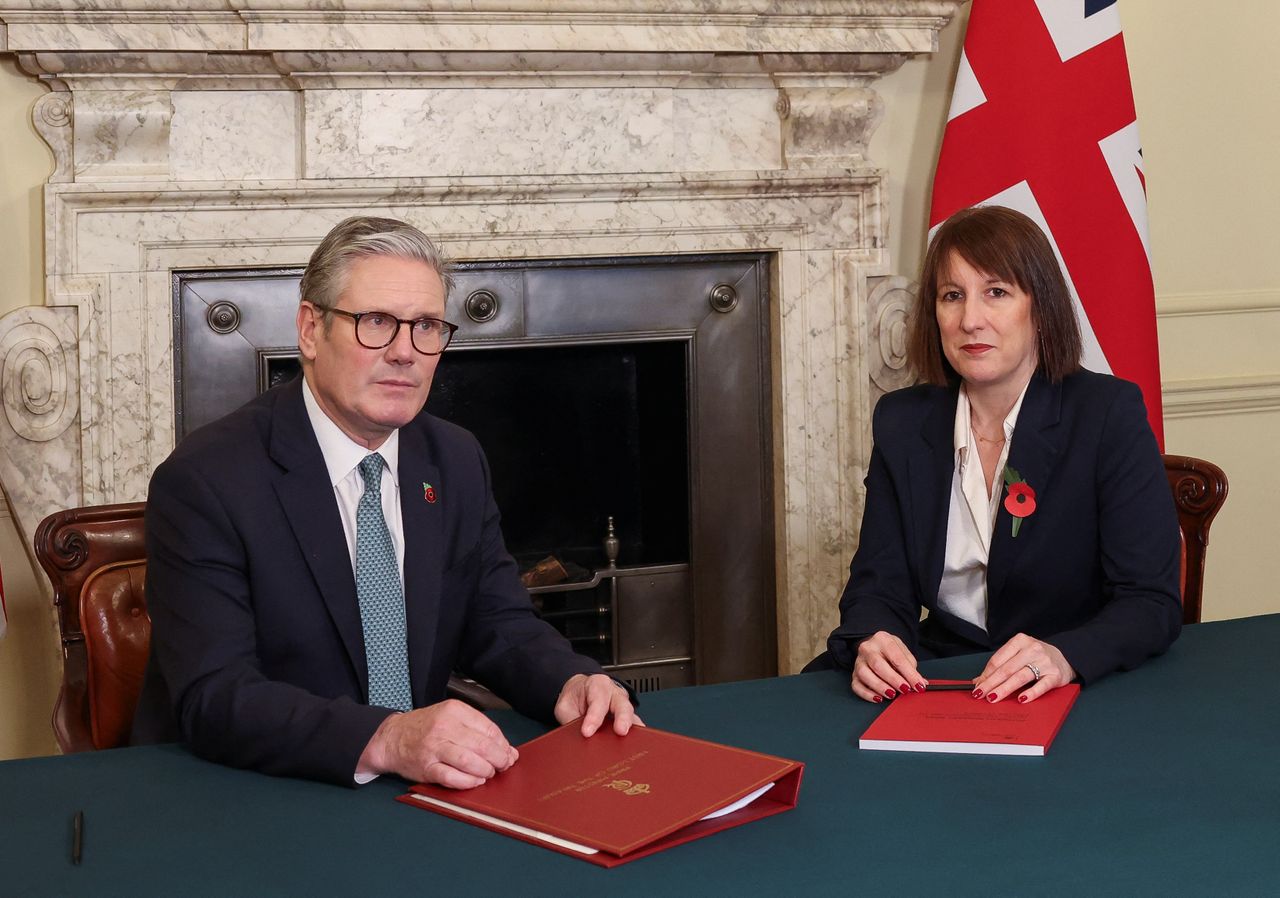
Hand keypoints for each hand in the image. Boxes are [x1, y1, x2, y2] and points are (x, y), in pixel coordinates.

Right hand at [357, 699, 517, 788]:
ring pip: (469, 761)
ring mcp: (434, 747)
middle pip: (482, 745)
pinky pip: (452, 777)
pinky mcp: (426, 767)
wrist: (392, 737)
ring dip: (485, 770)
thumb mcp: (451, 718)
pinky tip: (475, 781)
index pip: (489, 728)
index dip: (503, 744)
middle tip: (502, 766)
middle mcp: (444, 727)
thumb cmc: (426, 727)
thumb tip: (508, 750)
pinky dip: (468, 781)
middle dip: (499, 759)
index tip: (508, 753)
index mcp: (454, 710)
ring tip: (488, 773)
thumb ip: (479, 731)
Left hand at [554, 673, 641, 736]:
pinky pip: (633, 724)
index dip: (593, 717)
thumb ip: (570, 719)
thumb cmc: (574, 697)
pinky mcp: (626, 717)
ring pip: (631, 714)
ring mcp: (622, 705)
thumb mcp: (565, 706)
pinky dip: (635, 734)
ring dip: (631, 727)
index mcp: (597, 685)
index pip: (598, 701)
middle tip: (620, 731)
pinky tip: (635, 743)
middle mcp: (614, 693)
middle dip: (622, 718)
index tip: (587, 732)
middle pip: (622, 704)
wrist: (579, 692)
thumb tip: (577, 737)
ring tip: (630, 741)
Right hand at [852, 631, 926, 702]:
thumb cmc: (891, 652)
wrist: (876, 647)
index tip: (918, 685)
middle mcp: (868, 648)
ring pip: (864, 674)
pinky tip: (878, 698)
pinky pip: (856, 685)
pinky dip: (867, 694)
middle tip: (905, 690)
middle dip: (893, 680)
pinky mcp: (853, 674)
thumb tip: (920, 683)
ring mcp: (859, 661)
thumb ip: (911, 668)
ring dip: (880, 686)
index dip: (909, 673)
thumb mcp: (903, 653)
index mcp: (883, 639)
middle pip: (878, 665)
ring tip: (892, 694)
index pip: (896, 658)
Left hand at [975, 633, 1075, 703]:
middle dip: (991, 683)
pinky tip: (1021, 699)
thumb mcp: (1018, 654)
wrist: (1065, 657)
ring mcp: (1044, 662)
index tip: (977, 685)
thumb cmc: (1036, 656)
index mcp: (1020, 641)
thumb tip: (979, 681)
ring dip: (1005, 689)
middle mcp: (1032, 650)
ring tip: (993, 698)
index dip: (986, 674)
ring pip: (1020, 677)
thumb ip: (1000, 665)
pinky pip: (1041, 686)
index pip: (998, 660)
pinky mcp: (1055, 675)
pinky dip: (1031, 693)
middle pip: (1007, 669)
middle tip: (980, 694)